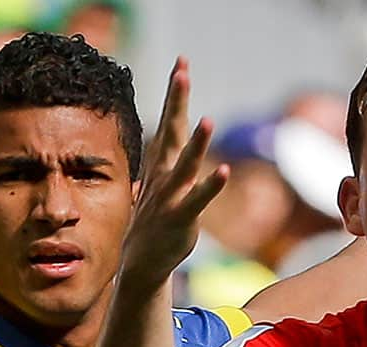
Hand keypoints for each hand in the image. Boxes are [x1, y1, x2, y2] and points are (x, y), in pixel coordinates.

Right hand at [121, 57, 228, 285]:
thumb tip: (165, 145)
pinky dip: (211, 186)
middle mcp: (165, 174)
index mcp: (162, 164)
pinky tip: (225, 172)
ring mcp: (172, 196)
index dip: (175, 93)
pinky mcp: (181, 218)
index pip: (168, 120)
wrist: (141, 263)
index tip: (181, 62)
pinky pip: (198, 200)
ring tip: (207, 120)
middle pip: (172, 130)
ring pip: (185, 164)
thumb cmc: (154, 223)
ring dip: (196, 143)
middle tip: (181, 70)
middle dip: (176, 101)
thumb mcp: (159, 186)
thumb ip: (165, 163)